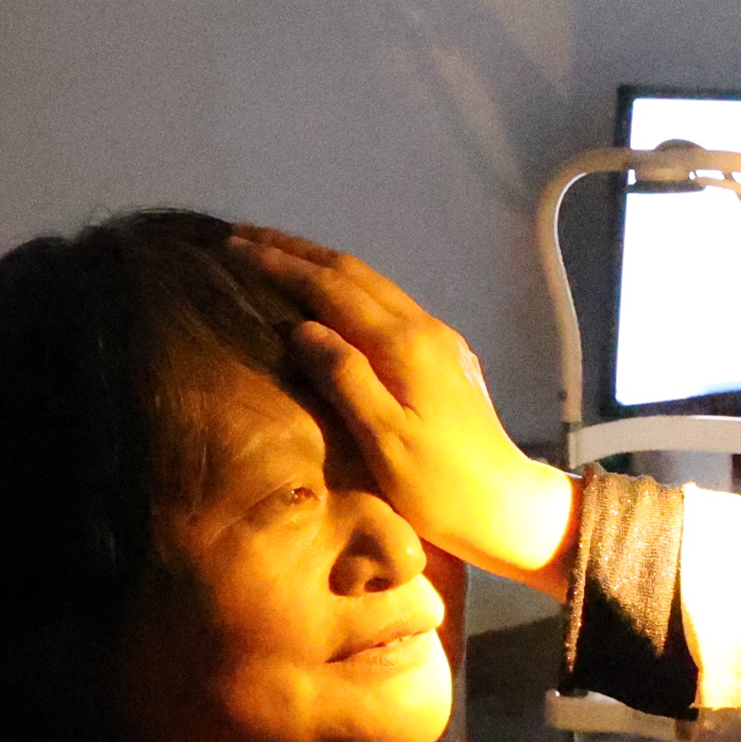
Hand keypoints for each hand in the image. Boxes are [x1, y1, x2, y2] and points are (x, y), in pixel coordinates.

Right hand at [227, 227, 580, 595]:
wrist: (508, 506)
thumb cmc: (442, 487)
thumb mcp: (386, 440)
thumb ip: (344, 379)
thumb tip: (301, 327)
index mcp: (404, 345)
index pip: (331, 288)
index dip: (281, 264)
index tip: (233, 246)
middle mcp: (423, 328)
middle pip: (351, 272)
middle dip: (295, 250)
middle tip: (243, 235)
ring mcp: (437, 339)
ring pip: (370, 283)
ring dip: (321, 263)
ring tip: (277, 253)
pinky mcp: (444, 356)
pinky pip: (385, 303)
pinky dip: (346, 287)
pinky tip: (329, 297)